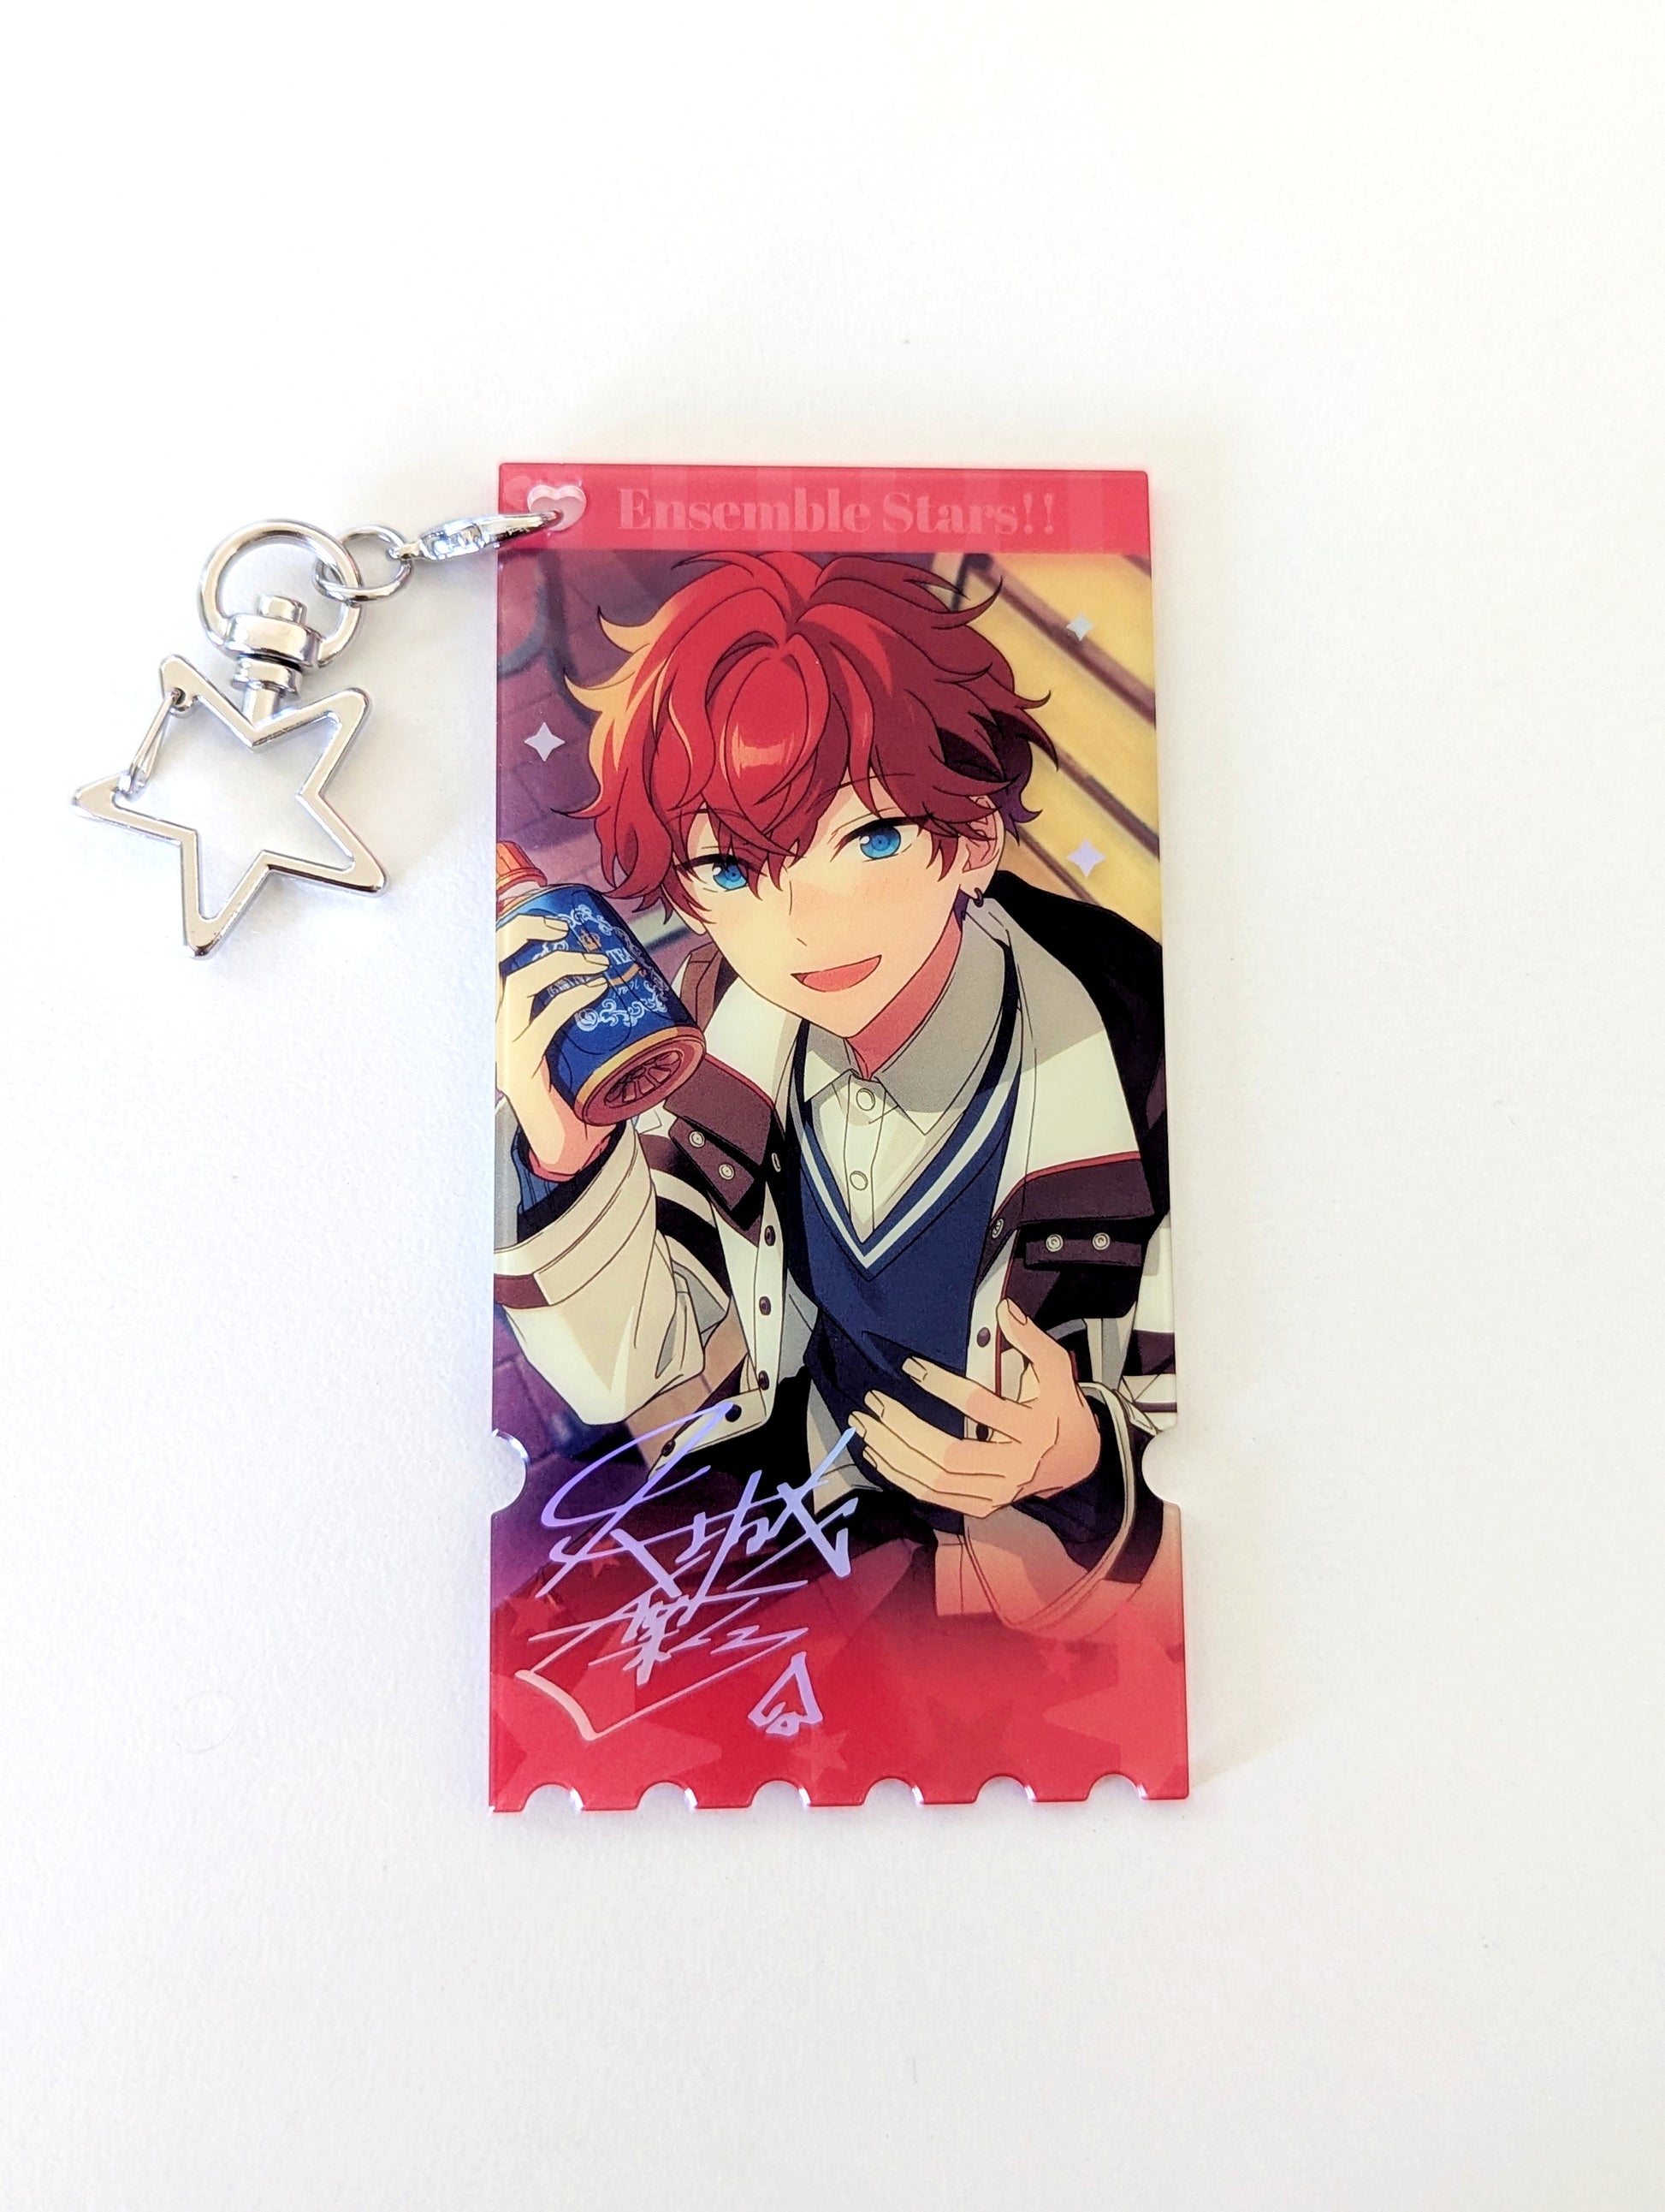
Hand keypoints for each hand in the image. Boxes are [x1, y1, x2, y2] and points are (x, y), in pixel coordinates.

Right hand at [495, 911, 611, 1179]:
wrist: (563, 1145)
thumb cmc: (570, 1089)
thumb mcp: (569, 1040)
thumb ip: (574, 1008)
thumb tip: (610, 969)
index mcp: (495, 1011)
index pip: (486, 956)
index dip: (510, 927)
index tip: (551, 920)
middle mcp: (488, 1024)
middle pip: (488, 958)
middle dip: (524, 931)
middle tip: (565, 929)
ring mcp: (499, 1046)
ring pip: (516, 985)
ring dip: (559, 964)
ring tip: (597, 963)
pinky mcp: (517, 1068)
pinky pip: (541, 1023)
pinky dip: (570, 999)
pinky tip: (596, 990)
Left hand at [848, 1300, 1100, 1517]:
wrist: (1079, 1462)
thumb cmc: (1060, 1409)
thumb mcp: (1057, 1371)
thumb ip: (1032, 1339)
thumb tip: (1003, 1310)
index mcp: (1034, 1431)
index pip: (980, 1408)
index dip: (942, 1386)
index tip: (911, 1367)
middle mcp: (1014, 1469)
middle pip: (949, 1456)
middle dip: (904, 1429)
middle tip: (875, 1402)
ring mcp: (996, 1494)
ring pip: (934, 1481)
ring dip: (893, 1454)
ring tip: (865, 1426)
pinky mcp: (981, 1506)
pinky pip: (933, 1495)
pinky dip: (901, 1477)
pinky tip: (877, 1454)